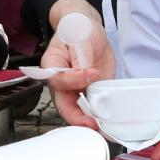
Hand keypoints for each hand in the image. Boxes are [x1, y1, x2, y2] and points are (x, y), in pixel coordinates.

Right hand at [42, 0, 114, 131]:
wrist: (88, 30)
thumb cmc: (78, 30)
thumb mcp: (78, 37)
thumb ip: (80, 57)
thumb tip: (86, 75)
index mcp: (51, 67)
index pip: (58, 81)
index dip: (74, 81)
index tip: (91, 74)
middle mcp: (62, 83)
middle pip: (64, 105)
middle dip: (78, 118)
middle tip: (93, 125)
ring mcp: (76, 90)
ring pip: (78, 111)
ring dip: (89, 122)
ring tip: (103, 130)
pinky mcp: (90, 92)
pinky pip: (93, 107)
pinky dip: (100, 117)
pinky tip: (108, 124)